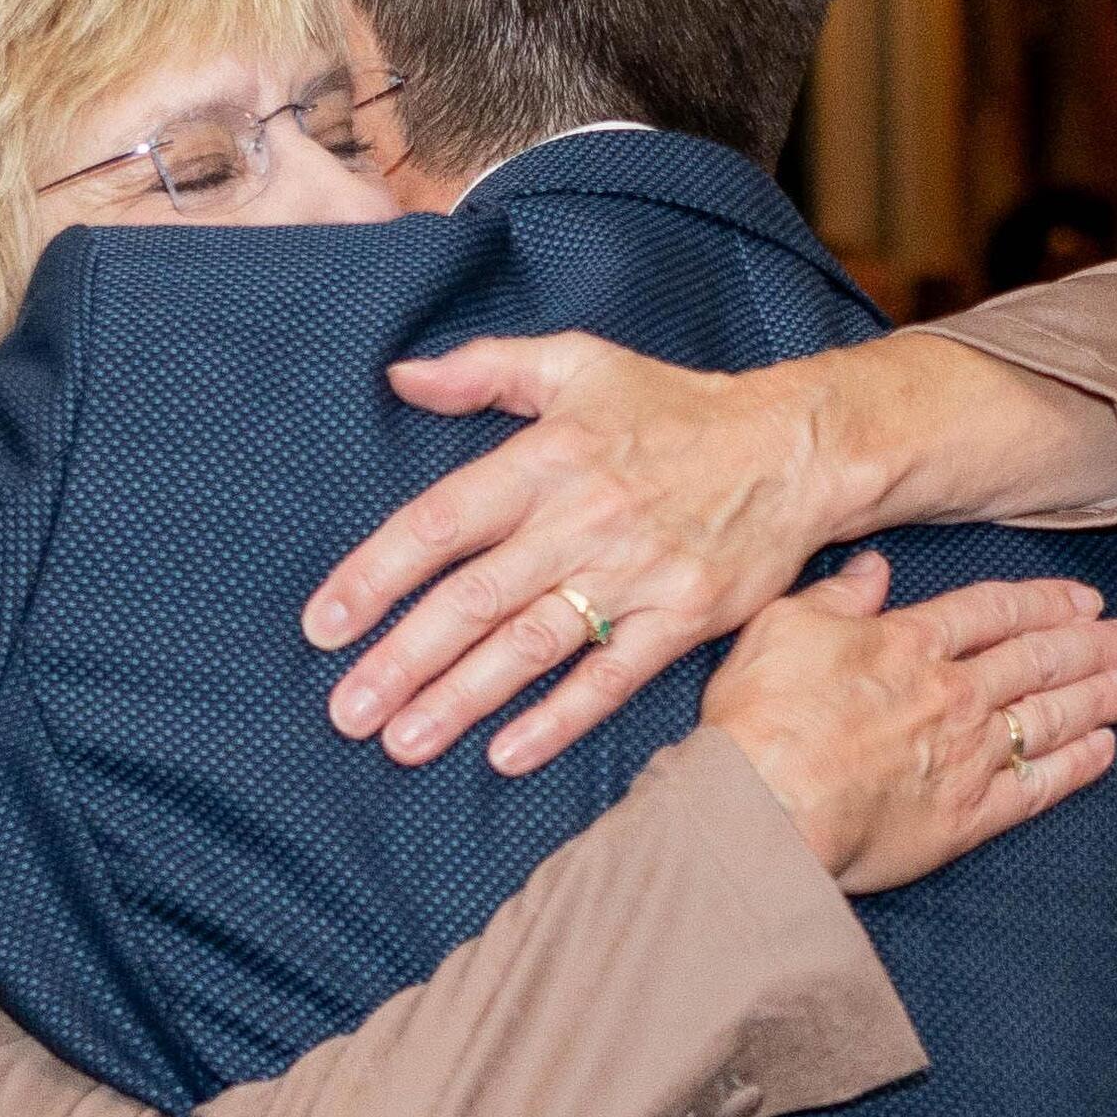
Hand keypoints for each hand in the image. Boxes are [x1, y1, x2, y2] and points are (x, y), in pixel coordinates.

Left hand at [303, 334, 872, 772]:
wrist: (792, 446)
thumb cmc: (671, 406)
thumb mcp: (577, 362)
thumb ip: (482, 369)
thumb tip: (399, 376)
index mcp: (545, 458)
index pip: (441, 523)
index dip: (377, 576)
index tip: (324, 626)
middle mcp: (583, 518)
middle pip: (475, 598)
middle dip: (404, 659)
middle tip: (346, 713)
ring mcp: (635, 573)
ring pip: (533, 645)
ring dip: (463, 699)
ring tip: (402, 742)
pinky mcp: (684, 618)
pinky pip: (612, 677)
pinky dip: (559, 719)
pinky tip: (505, 755)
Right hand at [700, 552, 1116, 893]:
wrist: (764, 807)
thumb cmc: (760, 717)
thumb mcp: (782, 628)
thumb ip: (836, 598)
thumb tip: (873, 569)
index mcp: (908, 642)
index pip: (993, 611)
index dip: (1044, 602)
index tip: (1083, 600)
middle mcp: (951, 693)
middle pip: (1039, 660)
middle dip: (1094, 644)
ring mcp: (966, 756)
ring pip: (1051, 716)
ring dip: (1099, 696)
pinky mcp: (966, 817)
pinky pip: (1037, 786)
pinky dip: (1076, 766)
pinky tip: (1104, 749)